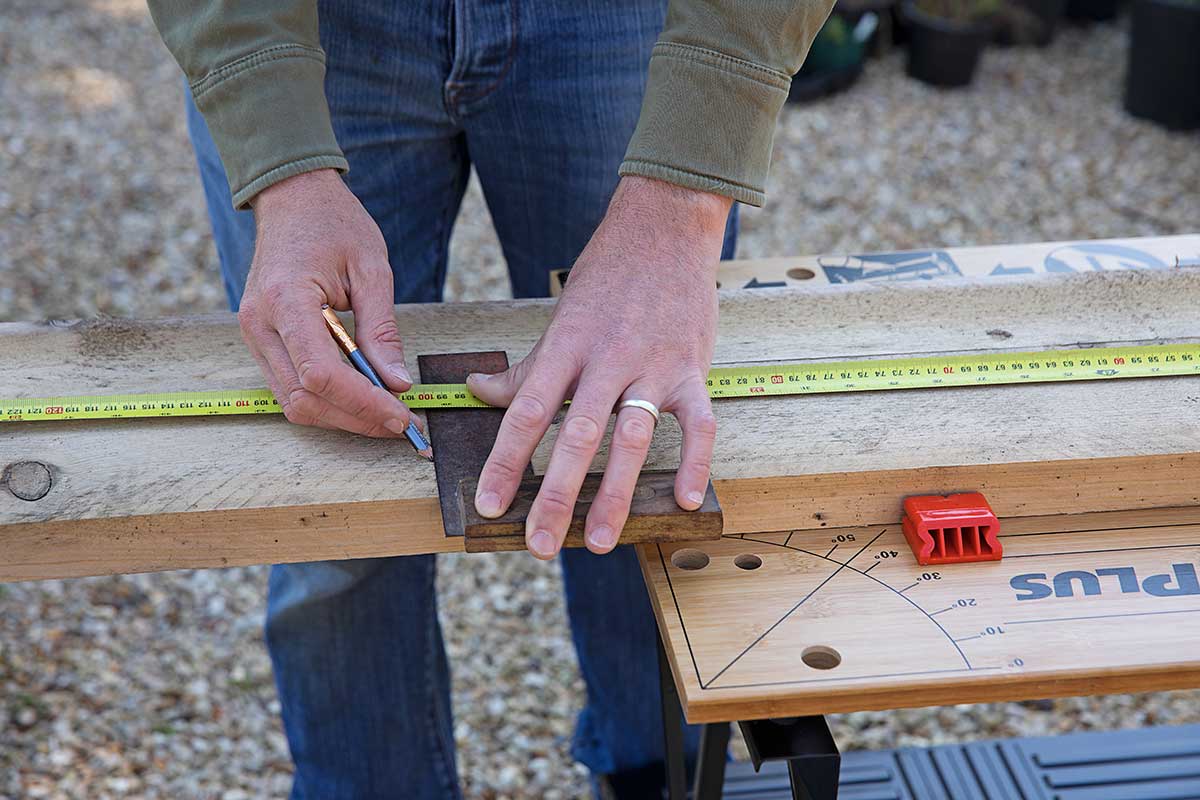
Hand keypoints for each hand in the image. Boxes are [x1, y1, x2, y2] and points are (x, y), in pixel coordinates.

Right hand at [240, 169, 413, 436]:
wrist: (293, 197)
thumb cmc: (334, 223)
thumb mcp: (372, 269)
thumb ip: (382, 330)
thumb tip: (397, 383)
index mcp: (286, 300)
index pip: (320, 374)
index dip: (362, 403)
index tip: (401, 415)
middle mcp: (259, 323)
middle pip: (302, 399)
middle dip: (355, 419)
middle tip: (401, 424)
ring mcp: (254, 333)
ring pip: (293, 401)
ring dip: (341, 416)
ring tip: (386, 413)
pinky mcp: (260, 339)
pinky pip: (289, 386)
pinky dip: (326, 400)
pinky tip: (361, 396)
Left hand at [468, 176, 731, 558]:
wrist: (665, 227)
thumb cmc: (607, 276)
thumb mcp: (560, 317)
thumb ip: (527, 367)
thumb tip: (479, 393)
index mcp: (567, 344)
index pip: (528, 411)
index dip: (506, 461)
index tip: (490, 504)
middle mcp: (608, 357)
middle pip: (577, 434)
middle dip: (556, 494)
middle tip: (539, 544)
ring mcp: (655, 364)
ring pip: (632, 436)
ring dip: (615, 492)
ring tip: (597, 540)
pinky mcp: (694, 368)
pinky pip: (699, 422)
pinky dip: (695, 461)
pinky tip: (685, 500)